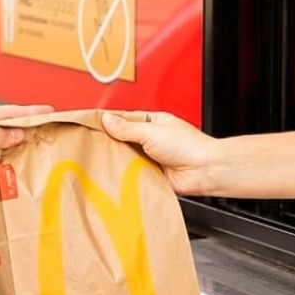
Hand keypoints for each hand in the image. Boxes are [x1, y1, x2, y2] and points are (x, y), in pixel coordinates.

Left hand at [0, 104, 52, 215]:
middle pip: (7, 131)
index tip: (45, 111)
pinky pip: (1, 169)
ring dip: (21, 153)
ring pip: (6, 151)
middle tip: (49, 131)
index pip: (3, 114)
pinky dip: (12, 170)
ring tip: (42, 151)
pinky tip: (25, 171)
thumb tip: (17, 133)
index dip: (26, 112)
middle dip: (27, 131)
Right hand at [100, 111, 217, 195]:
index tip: (90, 125)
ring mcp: (151, 157)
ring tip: (104, 160)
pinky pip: (133, 173)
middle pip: (123, 139)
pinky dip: (126, 175)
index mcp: (153, 122)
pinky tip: (118, 174)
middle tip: (93, 144)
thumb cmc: (189, 146)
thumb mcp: (151, 131)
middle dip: (111, 143)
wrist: (204, 170)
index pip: (124, 119)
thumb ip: (127, 128)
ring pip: (127, 157)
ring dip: (119, 160)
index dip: (108, 122)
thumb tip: (107, 119)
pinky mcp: (151, 174)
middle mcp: (152, 139)